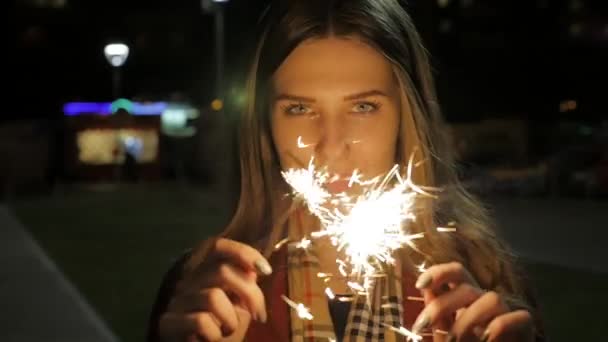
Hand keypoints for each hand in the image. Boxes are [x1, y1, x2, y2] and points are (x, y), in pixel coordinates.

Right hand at [158, 238, 272, 341]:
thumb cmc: (221, 329)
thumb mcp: (238, 303)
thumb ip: (244, 283)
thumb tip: (254, 268)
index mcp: (204, 271)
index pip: (217, 246)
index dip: (243, 252)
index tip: (265, 270)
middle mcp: (188, 281)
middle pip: (222, 271)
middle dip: (250, 294)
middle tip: (260, 315)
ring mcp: (177, 301)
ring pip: (212, 297)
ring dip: (231, 319)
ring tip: (228, 330)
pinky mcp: (168, 322)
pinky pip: (201, 321)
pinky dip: (215, 334)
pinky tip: (212, 339)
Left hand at [413, 262, 533, 340]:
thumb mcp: (448, 337)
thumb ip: (440, 318)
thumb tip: (427, 289)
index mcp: (468, 300)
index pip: (457, 272)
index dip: (439, 272)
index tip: (419, 284)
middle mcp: (487, 301)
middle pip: (467, 286)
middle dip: (441, 305)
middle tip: (422, 326)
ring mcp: (508, 312)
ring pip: (492, 299)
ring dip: (468, 322)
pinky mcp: (526, 326)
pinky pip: (516, 317)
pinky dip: (498, 328)